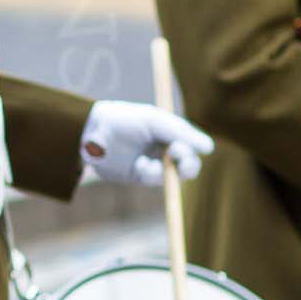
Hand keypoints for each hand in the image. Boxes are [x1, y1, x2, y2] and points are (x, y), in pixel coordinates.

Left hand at [80, 100, 212, 186]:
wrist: (92, 132)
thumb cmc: (124, 120)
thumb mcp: (155, 121)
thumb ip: (181, 133)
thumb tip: (209, 148)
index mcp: (168, 132)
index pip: (191, 144)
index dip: (192, 148)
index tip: (183, 147)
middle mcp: (163, 148)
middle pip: (188, 163)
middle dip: (188, 165)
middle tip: (178, 161)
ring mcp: (152, 162)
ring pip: (174, 174)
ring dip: (168, 170)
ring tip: (151, 162)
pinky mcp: (139, 175)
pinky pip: (155, 179)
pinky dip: (152, 174)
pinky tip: (140, 165)